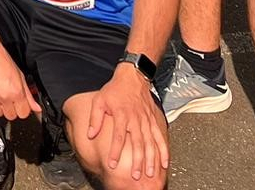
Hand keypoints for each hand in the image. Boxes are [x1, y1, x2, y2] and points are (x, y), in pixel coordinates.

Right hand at [0, 36, 40, 121]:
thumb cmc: (0, 58)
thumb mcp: (19, 75)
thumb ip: (28, 94)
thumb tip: (36, 108)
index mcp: (16, 91)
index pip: (24, 114)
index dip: (23, 108)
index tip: (20, 103)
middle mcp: (3, 96)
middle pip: (11, 116)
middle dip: (12, 109)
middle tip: (10, 98)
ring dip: (0, 107)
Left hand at [87, 65, 169, 180]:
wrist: (132, 77)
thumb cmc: (114, 90)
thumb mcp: (99, 100)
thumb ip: (95, 119)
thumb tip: (90, 134)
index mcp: (121, 115)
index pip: (118, 137)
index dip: (115, 151)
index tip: (112, 164)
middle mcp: (135, 119)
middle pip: (137, 143)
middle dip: (137, 161)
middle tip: (136, 176)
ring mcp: (146, 121)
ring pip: (150, 143)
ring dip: (151, 159)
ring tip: (150, 173)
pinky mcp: (153, 121)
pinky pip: (160, 138)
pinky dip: (164, 151)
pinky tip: (164, 163)